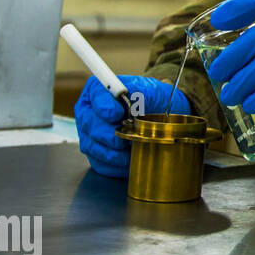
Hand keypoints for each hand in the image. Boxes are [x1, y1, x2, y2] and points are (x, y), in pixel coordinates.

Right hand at [74, 75, 189, 177]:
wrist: (165, 121)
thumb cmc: (156, 103)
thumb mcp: (155, 93)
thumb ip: (145, 93)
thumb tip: (137, 99)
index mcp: (100, 90)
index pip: (95, 94)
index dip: (104, 105)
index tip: (117, 113)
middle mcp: (89, 112)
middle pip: (88, 122)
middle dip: (107, 133)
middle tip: (124, 138)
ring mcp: (90, 134)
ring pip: (91, 145)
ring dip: (111, 151)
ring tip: (129, 150)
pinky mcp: (96, 154)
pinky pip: (99, 162)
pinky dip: (114, 164)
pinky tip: (127, 161)